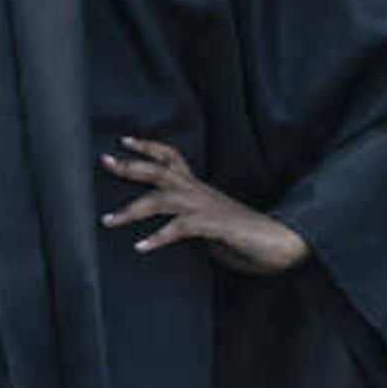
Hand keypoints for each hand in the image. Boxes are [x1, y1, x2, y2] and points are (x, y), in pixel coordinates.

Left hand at [100, 136, 305, 276]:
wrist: (280, 241)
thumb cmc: (245, 235)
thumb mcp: (208, 222)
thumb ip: (187, 219)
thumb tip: (167, 227)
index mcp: (197, 188)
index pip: (170, 158)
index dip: (147, 147)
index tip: (124, 141)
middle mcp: (198, 192)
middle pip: (159, 170)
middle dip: (130, 166)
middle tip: (105, 161)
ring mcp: (205, 207)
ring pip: (161, 199)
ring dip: (131, 210)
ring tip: (107, 220)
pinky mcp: (213, 226)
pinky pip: (180, 228)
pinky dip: (159, 237)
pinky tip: (141, 246)